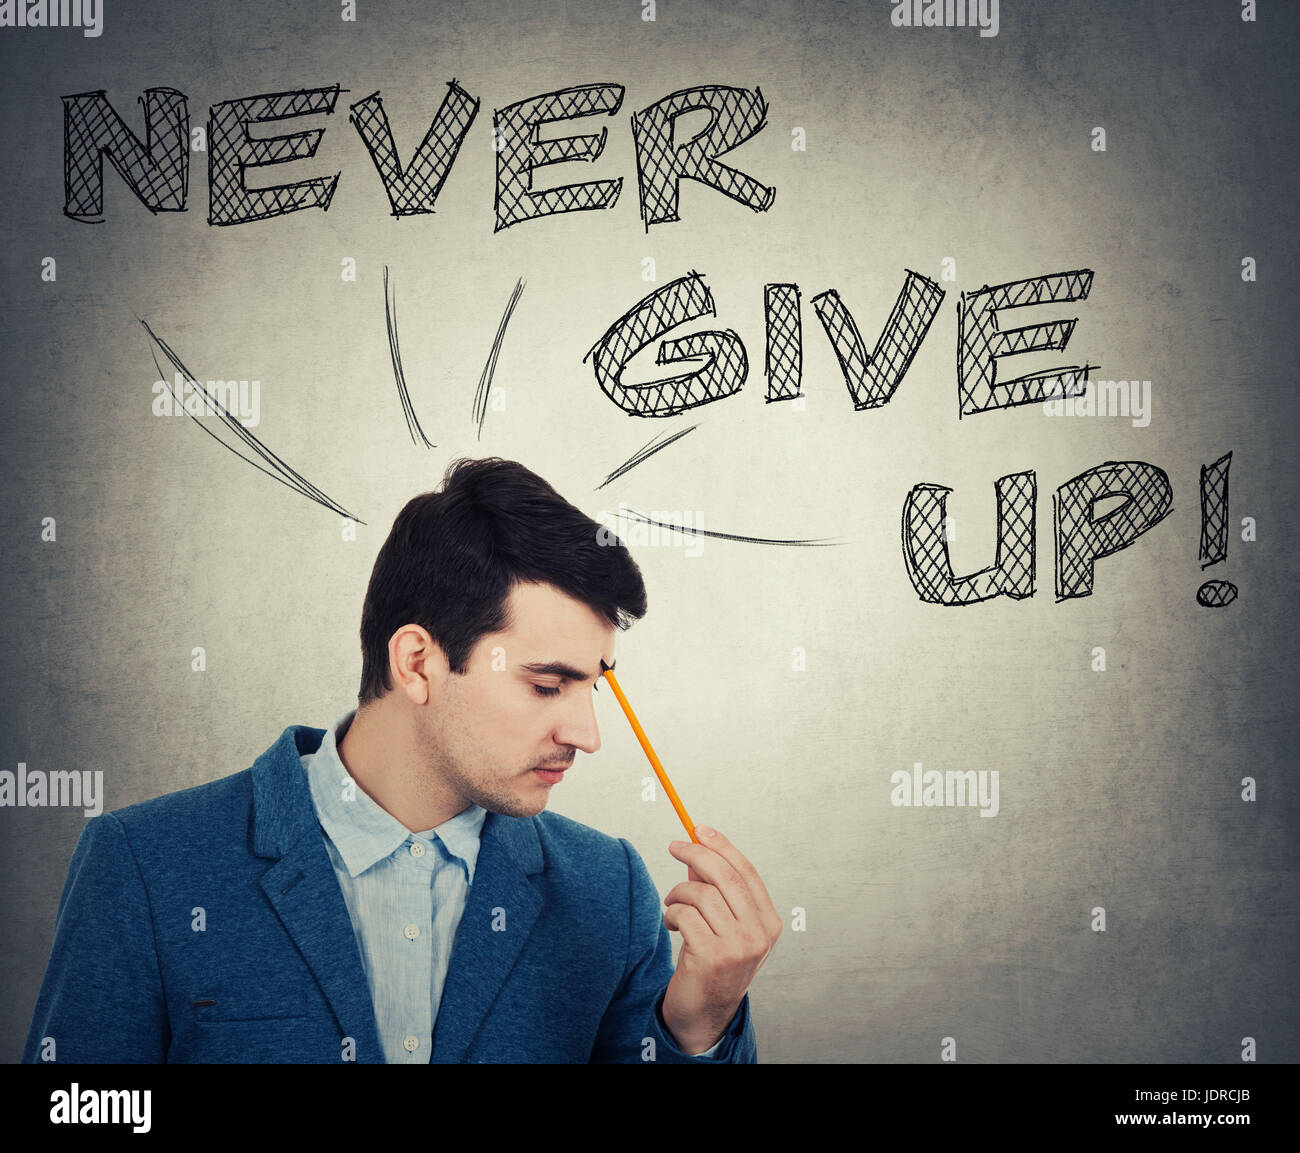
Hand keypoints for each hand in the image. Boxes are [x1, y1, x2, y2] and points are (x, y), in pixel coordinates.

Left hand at [660, 826, 781, 1053]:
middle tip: (674, 846)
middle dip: (695, 854)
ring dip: (678, 893)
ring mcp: (738, 947)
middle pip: (724, 876)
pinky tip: (673, 925)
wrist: (704, 1013)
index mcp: (769, 922)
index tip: (699, 829)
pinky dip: (672, 914)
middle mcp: (759, 934)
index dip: (722, 846)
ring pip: (700, 894)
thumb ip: (714, 888)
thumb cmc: (712, 962)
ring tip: (672, 905)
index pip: (746, 871)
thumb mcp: (722, 924)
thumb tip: (698, 848)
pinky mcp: (712, 957)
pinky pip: (684, 915)